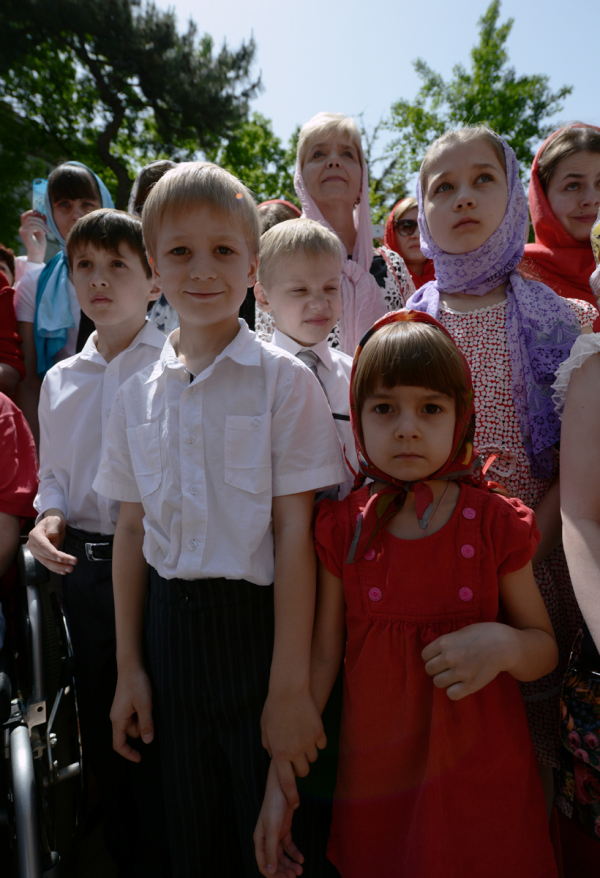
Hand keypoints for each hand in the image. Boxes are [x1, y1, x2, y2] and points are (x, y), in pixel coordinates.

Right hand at [19, 210, 46, 263]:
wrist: (38, 252)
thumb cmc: (40, 242)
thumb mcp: (41, 230)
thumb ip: (40, 222)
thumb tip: (42, 214)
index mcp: (25, 226)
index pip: (25, 216)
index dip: (31, 212)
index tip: (39, 213)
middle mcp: (22, 228)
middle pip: (29, 218)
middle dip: (39, 219)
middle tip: (46, 224)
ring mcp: (22, 231)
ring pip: (31, 221)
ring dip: (41, 224)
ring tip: (46, 230)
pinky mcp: (25, 234)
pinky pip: (32, 226)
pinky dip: (40, 228)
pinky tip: (44, 233)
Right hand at [27, 512, 76, 574]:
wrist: (50, 523)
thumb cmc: (53, 521)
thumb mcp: (55, 521)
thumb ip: (53, 531)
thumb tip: (54, 543)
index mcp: (35, 535)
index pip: (44, 546)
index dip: (52, 553)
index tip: (61, 558)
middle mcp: (32, 544)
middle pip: (46, 556)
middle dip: (60, 561)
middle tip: (72, 564)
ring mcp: (36, 551)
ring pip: (47, 562)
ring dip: (59, 567)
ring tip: (70, 569)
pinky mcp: (40, 556)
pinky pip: (48, 563)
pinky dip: (56, 568)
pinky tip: (63, 571)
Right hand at [110, 664, 153, 761]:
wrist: (131, 667)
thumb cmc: (136, 685)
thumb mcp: (145, 706)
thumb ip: (146, 724)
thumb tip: (147, 741)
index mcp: (118, 720)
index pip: (119, 744)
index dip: (128, 754)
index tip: (139, 758)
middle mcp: (117, 718)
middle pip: (130, 733)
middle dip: (142, 727)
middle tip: (149, 711)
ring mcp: (120, 712)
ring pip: (134, 724)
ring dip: (143, 718)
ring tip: (147, 704)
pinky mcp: (125, 706)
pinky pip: (134, 716)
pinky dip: (141, 712)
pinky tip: (145, 702)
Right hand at [254, 761, 303, 876]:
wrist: (282, 787)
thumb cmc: (274, 806)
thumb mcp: (273, 829)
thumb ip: (270, 850)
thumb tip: (270, 871)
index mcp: (259, 840)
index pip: (263, 864)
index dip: (273, 874)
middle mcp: (266, 839)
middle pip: (273, 861)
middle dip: (283, 871)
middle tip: (295, 876)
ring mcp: (275, 834)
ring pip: (281, 855)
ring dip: (290, 864)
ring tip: (300, 870)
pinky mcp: (284, 829)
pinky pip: (288, 846)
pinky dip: (294, 853)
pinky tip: (301, 858)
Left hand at [261, 689, 325, 807]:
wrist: (288, 689)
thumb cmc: (273, 707)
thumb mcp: (264, 728)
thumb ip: (268, 745)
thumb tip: (274, 756)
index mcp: (279, 753)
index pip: (286, 782)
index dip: (291, 796)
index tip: (295, 804)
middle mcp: (294, 751)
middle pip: (303, 772)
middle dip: (300, 767)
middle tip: (296, 756)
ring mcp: (308, 742)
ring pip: (313, 758)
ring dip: (308, 753)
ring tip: (302, 737)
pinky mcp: (319, 732)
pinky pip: (321, 744)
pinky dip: (317, 740)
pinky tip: (310, 729)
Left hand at [422, 622, 514, 700]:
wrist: (504, 644)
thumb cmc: (483, 634)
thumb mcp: (460, 632)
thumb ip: (447, 643)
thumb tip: (435, 653)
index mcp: (444, 642)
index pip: (424, 656)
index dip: (431, 657)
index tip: (439, 658)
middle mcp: (449, 657)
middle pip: (429, 670)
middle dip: (437, 669)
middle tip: (447, 667)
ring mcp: (459, 672)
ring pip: (437, 682)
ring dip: (444, 680)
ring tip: (455, 676)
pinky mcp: (470, 685)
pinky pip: (451, 694)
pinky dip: (454, 691)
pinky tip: (460, 685)